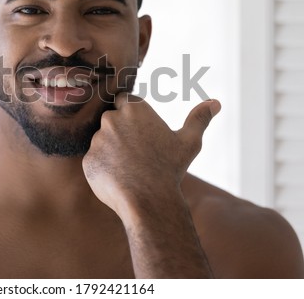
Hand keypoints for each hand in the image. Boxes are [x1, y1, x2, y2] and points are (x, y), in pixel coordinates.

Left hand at [82, 93, 220, 217]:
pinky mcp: (88, 159)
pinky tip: (119, 179)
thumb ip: (199, 119)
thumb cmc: (170, 170)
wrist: (150, 201)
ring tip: (129, 168)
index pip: (124, 101)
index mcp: (134, 109)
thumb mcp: (188, 143)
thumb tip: (215, 103)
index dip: (133, 117)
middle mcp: (112, 119)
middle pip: (112, 120)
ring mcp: (97, 139)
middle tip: (137, 154)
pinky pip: (95, 161)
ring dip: (111, 151)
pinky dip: (103, 169)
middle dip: (121, 133)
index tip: (141, 133)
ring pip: (102, 141)